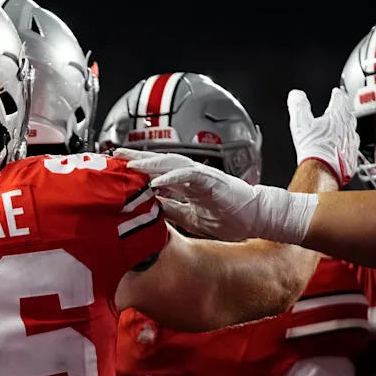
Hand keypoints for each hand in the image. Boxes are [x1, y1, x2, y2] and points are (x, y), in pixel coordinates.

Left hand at [120, 148, 317, 242]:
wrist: (259, 220)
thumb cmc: (231, 219)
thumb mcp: (193, 219)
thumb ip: (173, 211)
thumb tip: (152, 208)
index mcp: (187, 185)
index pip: (158, 174)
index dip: (138, 171)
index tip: (118, 170)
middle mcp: (192, 177)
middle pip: (160, 163)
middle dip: (138, 159)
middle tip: (115, 155)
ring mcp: (203, 176)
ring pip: (172, 164)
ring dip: (150, 163)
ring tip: (130, 164)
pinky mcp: (213, 181)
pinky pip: (189, 175)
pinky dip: (171, 178)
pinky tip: (155, 181)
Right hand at [288, 88, 358, 185]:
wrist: (324, 171)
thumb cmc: (314, 148)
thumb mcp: (300, 122)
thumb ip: (298, 106)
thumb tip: (296, 95)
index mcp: (336, 116)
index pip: (340, 99)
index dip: (337, 94)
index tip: (336, 92)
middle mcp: (348, 127)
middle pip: (348, 114)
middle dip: (343, 111)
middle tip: (338, 110)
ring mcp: (352, 142)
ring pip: (351, 130)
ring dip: (345, 128)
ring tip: (339, 130)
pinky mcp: (352, 156)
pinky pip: (351, 147)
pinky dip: (345, 145)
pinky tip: (340, 149)